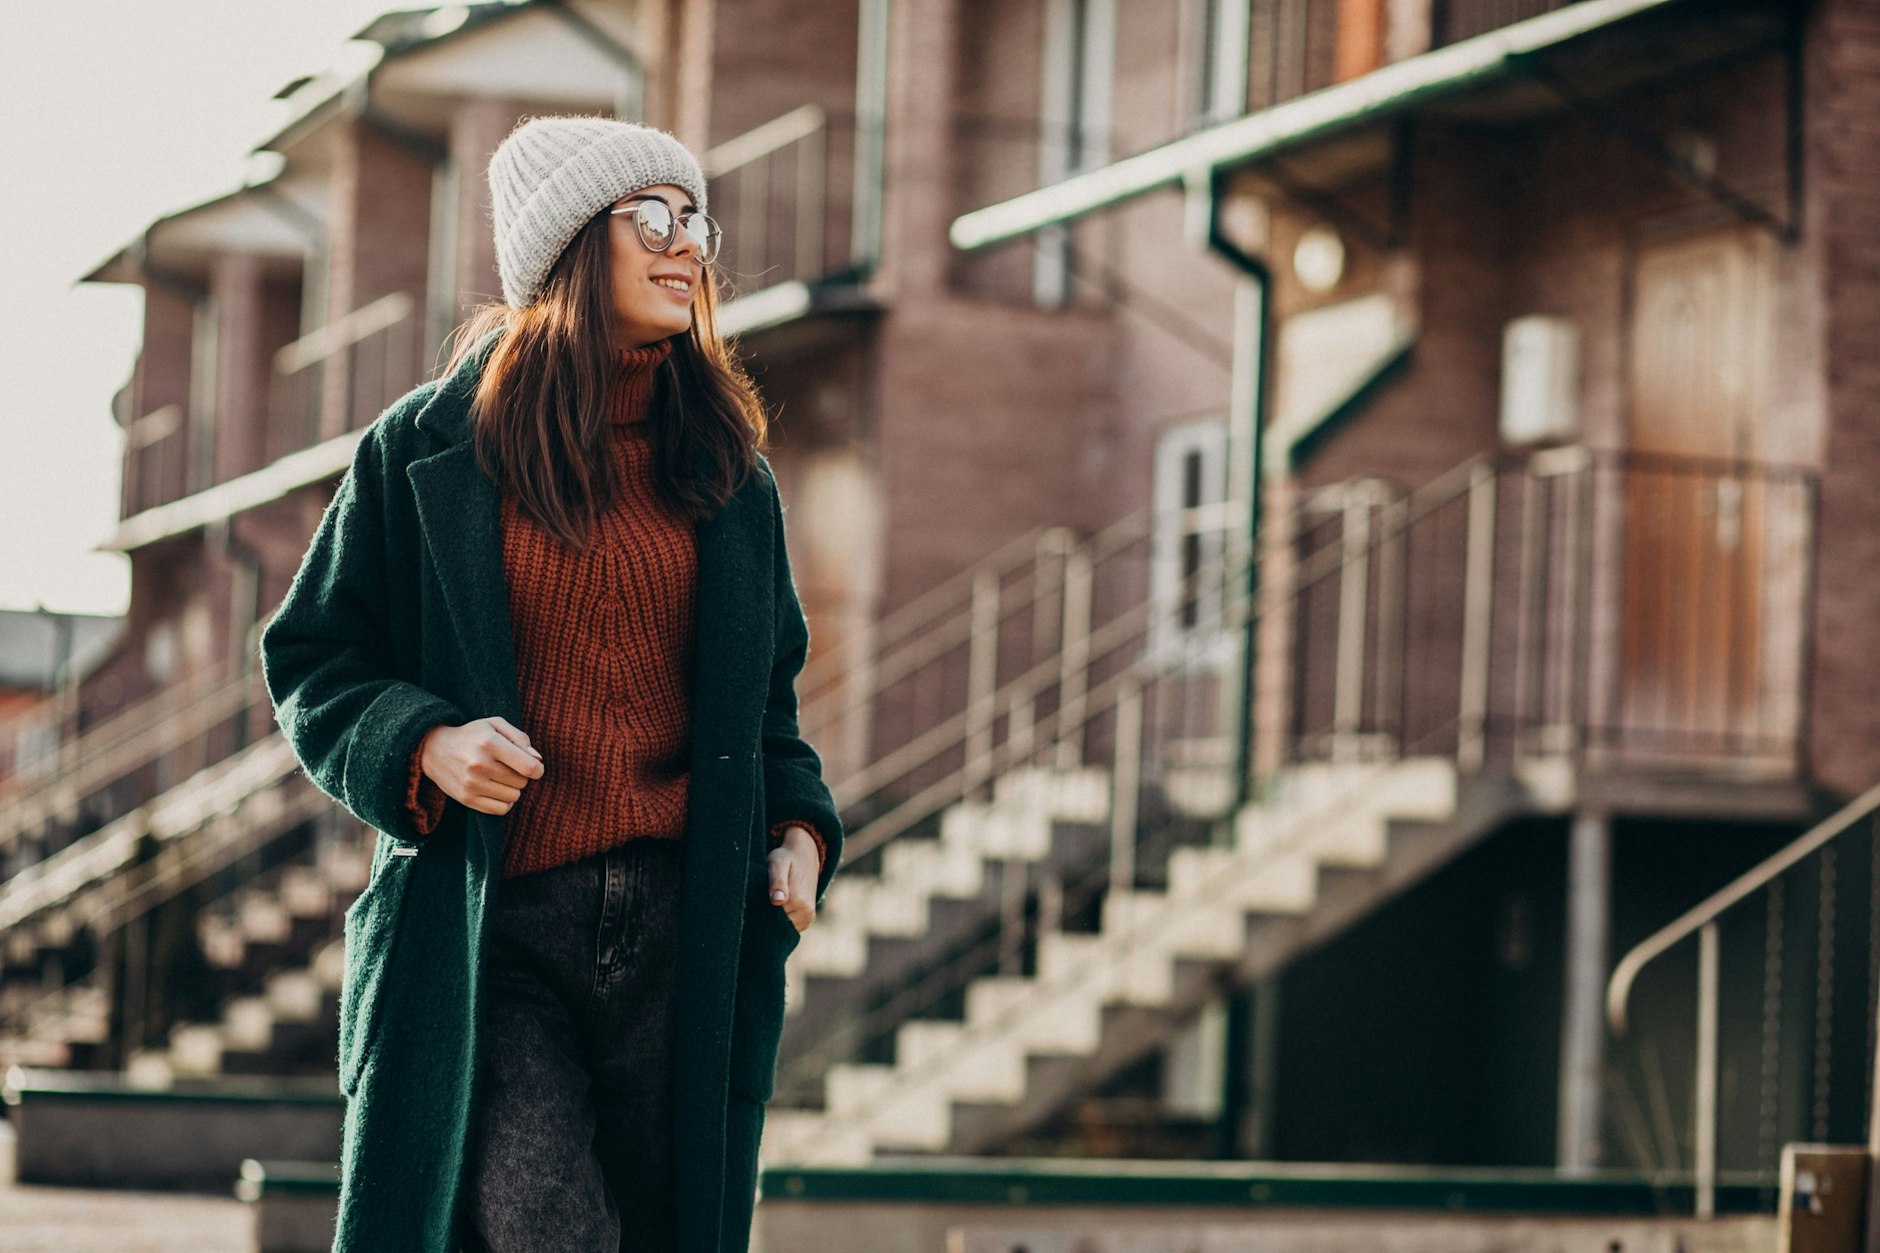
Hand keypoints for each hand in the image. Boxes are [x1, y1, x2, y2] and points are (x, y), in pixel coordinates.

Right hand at [417, 716, 544, 815]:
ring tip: (499, 777)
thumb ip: (520, 738)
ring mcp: (472, 784)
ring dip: (512, 789)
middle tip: (507, 767)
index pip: (528, 767)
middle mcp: (480, 764)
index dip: (537, 769)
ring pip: (514, 797)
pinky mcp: (467, 799)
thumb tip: (537, 760)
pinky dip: (504, 802)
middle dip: (521, 776)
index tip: (533, 767)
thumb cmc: (472, 736)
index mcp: (490, 743)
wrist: (434, 749)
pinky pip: (501, 810)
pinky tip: (495, 790)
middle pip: (522, 782)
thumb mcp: (495, 725)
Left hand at [767, 826, 818, 932]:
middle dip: (768, 917)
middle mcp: (806, 912)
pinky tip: (778, 907)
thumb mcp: (778, 863)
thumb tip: (777, 901)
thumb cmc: (787, 857)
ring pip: (785, 928)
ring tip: (772, 900)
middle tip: (764, 898)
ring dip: (776, 919)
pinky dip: (783, 921)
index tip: (758, 900)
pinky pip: (791, 927)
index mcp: (797, 900)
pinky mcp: (808, 918)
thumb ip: (777, 882)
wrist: (805, 855)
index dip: (761, 912)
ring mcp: (808, 917)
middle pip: (779, 925)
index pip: (771, 920)